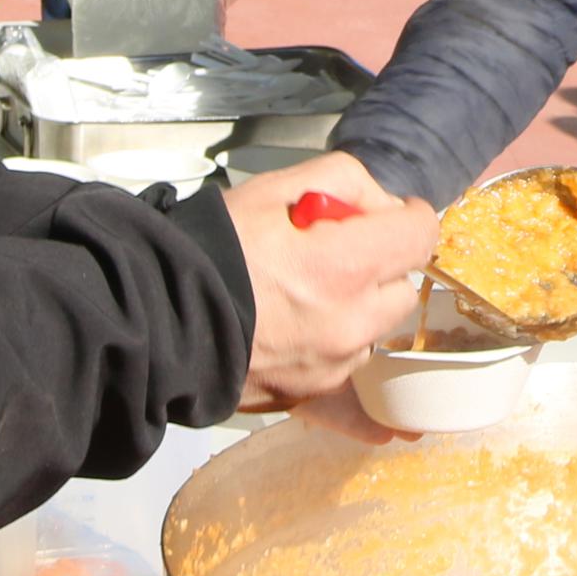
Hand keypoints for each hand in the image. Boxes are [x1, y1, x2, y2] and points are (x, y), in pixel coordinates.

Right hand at [221, 152, 439, 410]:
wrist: (156, 319)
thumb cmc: (211, 250)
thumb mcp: (273, 189)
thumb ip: (343, 181)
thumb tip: (382, 207)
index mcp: (344, 267)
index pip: (420, 234)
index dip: (406, 216)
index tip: (385, 216)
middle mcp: (349, 324)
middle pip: (401, 288)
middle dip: (379, 267)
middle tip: (334, 255)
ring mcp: (332, 366)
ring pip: (374, 331)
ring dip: (357, 312)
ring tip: (305, 296)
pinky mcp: (310, 394)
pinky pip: (348, 378)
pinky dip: (342, 361)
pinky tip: (325, 361)